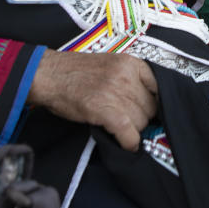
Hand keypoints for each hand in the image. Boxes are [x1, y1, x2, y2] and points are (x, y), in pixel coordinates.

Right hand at [28, 50, 157, 150]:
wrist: (49, 75)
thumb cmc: (77, 72)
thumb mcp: (111, 64)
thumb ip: (131, 77)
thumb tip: (150, 101)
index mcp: (131, 63)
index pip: (159, 87)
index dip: (155, 102)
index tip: (150, 111)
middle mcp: (127, 76)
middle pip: (151, 107)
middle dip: (142, 117)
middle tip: (127, 119)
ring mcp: (116, 92)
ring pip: (141, 122)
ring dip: (132, 129)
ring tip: (117, 125)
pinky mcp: (105, 110)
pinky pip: (128, 133)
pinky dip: (129, 142)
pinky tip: (126, 144)